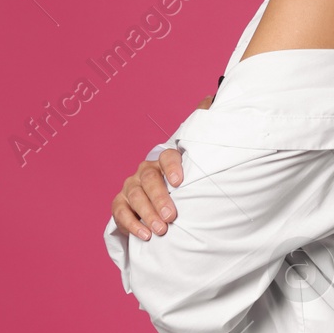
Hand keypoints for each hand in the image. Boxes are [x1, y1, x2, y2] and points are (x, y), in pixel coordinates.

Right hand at [109, 94, 213, 239]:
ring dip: (147, 213)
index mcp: (165, 159)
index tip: (181, 183)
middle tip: (172, 216)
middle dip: (159, 198)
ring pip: (134, 195)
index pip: (168, 156)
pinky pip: (120, 212)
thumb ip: (205, 130)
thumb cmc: (188, 185)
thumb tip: (213, 96)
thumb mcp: (201, 163)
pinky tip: (145, 236)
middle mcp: (145, 170)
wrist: (169, 208)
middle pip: (148, 179)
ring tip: (162, 229)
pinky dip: (132, 224)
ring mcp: (131, 187)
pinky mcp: (121, 205)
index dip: (173, 167)